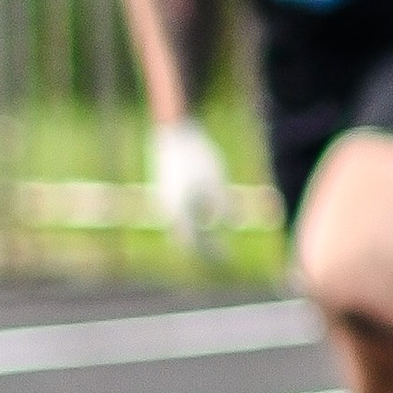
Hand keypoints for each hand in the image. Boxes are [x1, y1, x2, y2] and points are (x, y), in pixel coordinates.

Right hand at [151, 115, 229, 249]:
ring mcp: (164, 201)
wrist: (174, 133)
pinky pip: (178, 217)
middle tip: (222, 254)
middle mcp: (168, 209)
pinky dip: (191, 224)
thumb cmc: (198, 155)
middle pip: (186, 239)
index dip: (211, 253)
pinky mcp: (165, 193)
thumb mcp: (218, 181)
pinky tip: (205, 221)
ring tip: (216, 241)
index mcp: (180, 209)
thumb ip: (223, 206)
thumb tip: (229, 226)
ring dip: (197, 237)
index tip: (226, 259)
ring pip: (181, 229)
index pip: (195, 243)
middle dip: (204, 248)